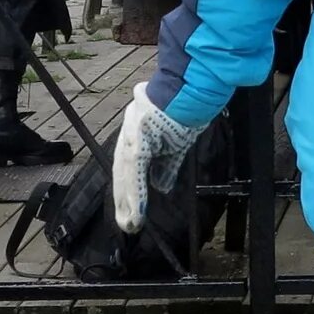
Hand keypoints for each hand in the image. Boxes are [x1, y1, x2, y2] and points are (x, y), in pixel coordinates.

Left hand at [113, 86, 204, 231]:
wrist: (192, 88)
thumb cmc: (186, 110)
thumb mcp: (175, 144)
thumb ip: (166, 165)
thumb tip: (162, 186)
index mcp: (136, 134)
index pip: (128, 167)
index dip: (127, 190)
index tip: (129, 212)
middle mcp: (128, 133)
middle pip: (121, 172)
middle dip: (123, 200)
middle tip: (126, 225)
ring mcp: (131, 133)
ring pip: (124, 172)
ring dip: (127, 200)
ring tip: (130, 222)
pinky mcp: (138, 135)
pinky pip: (134, 169)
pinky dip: (135, 190)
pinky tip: (137, 208)